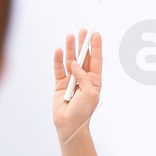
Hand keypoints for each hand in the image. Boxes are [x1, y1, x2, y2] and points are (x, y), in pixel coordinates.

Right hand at [52, 28, 102, 143]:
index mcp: (95, 80)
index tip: (97, 34)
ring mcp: (71, 80)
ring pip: (70, 61)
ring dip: (70, 48)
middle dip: (83, 44)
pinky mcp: (59, 84)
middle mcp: (83, 78)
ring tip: (70, 35)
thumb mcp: (90, 93)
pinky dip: (58, 60)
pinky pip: (58, 69)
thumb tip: (74, 64)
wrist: (70, 124)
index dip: (96, 47)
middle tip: (83, 30)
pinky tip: (59, 50)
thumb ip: (83, 77)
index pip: (96, 60)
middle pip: (83, 57)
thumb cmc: (84, 111)